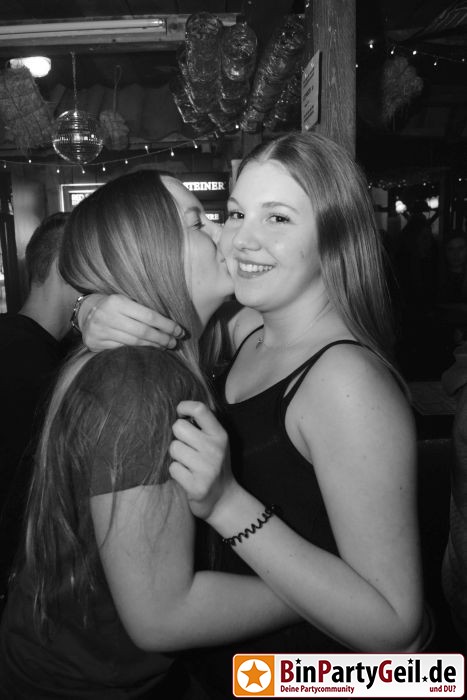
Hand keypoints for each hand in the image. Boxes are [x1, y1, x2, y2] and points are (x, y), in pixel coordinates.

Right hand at [79, 294, 185, 351]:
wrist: (85, 312)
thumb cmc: (113, 305)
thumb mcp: (125, 299)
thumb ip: (142, 308)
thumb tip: (170, 324)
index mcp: (117, 301)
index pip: (149, 316)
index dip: (167, 325)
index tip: (179, 331)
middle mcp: (107, 316)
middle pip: (143, 332)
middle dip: (162, 338)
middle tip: (175, 343)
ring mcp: (100, 331)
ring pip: (134, 343)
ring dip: (153, 347)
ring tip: (166, 347)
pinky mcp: (96, 343)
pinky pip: (123, 350)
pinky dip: (138, 351)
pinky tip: (149, 351)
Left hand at [169, 401, 233, 519]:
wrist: (224, 499)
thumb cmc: (214, 465)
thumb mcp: (216, 443)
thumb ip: (203, 426)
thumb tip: (179, 410)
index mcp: (220, 435)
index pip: (200, 409)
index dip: (184, 406)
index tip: (180, 413)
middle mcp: (215, 450)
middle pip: (179, 428)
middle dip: (178, 436)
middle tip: (186, 447)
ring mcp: (207, 468)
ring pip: (174, 448)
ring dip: (177, 456)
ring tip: (188, 464)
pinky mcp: (196, 486)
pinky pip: (173, 468)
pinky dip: (176, 472)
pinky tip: (187, 476)